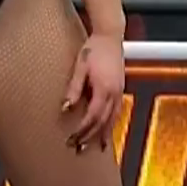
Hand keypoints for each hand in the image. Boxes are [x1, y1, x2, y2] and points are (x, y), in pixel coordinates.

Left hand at [63, 32, 124, 150]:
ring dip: (104, 134)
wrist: (110, 36)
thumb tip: (66, 108)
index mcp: (104, 89)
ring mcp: (119, 93)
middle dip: (91, 137)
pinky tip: (107, 131)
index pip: (93, 117)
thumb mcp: (80, 67)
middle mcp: (114, 94)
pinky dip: (111, 125)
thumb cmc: (93, 48)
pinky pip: (117, 113)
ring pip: (113, 120)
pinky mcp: (120, 90)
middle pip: (103, 122)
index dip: (83, 130)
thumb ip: (74, 88)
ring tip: (97, 147)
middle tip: (79, 149)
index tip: (73, 139)